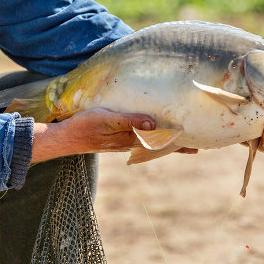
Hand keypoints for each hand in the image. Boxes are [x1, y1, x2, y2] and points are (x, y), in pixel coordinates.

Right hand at [32, 108, 195, 162]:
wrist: (64, 138)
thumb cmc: (84, 125)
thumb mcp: (107, 118)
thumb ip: (130, 120)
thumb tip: (154, 124)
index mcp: (131, 139)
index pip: (161, 142)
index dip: (179, 143)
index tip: (198, 144)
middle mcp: (131, 143)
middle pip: (160, 145)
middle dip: (178, 145)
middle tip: (198, 145)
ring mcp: (124, 142)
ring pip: (152, 143)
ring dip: (167, 142)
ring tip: (182, 141)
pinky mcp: (117, 138)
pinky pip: (141, 140)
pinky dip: (153, 138)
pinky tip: (154, 135)